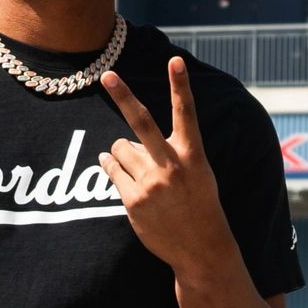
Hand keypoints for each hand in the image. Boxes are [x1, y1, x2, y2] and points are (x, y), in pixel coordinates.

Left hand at [99, 60, 232, 276]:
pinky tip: (127, 180)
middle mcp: (171, 166)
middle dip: (124, 96)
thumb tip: (120, 144)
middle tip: (107, 75)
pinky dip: (112, 169)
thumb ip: (165, 153)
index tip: (175, 60)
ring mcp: (151, 184)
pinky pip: (111, 171)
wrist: (200, 247)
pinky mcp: (133, 201)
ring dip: (121, 152)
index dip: (180, 85)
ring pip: (119, 149)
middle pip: (142, 123)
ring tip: (138, 168)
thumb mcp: (196, 172)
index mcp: (192, 155)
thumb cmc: (197, 203)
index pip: (186, 113)